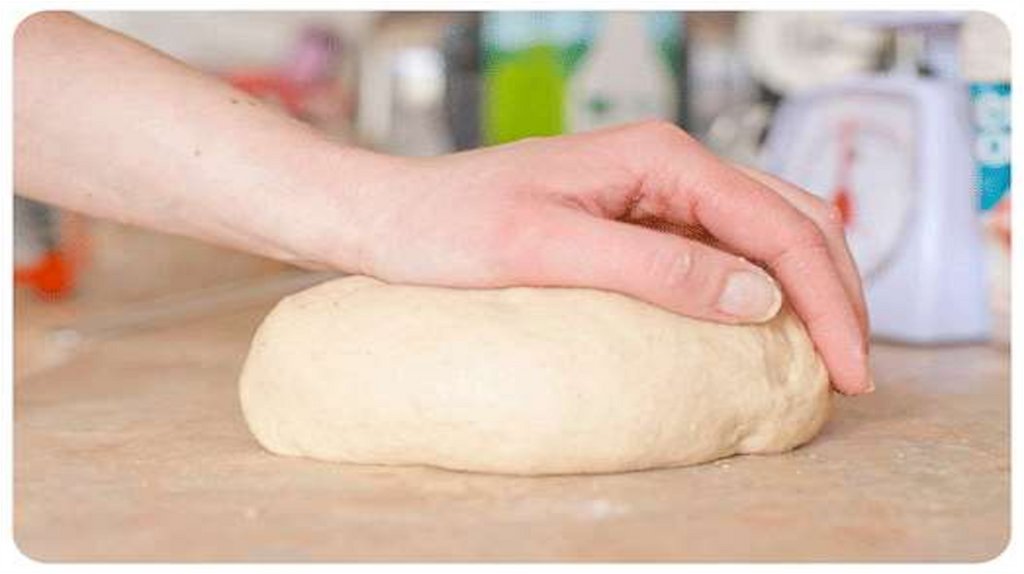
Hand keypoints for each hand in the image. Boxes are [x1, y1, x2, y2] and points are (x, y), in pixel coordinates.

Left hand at [328, 122, 870, 394]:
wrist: (394, 218)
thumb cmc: (451, 227)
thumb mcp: (549, 249)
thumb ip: (654, 268)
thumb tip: (758, 296)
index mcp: (659, 158)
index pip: (777, 225)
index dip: (826, 298)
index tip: (848, 367)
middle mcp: (668, 166)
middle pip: (789, 220)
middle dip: (835, 292)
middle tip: (855, 369)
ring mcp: (655, 193)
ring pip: (765, 233)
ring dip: (806, 288)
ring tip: (830, 354)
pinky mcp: (638, 222)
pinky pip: (720, 251)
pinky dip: (759, 290)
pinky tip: (766, 331)